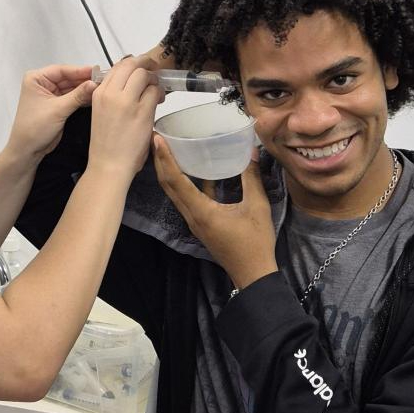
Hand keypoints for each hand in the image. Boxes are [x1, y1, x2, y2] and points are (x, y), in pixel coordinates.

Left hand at [6, 65, 96, 160]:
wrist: (28, 150)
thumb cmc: (33, 129)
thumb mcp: (58, 109)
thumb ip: (77, 96)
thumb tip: (93, 84)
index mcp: (36, 79)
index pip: (61, 70)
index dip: (79, 71)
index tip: (95, 71)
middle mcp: (43, 84)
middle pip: (68, 78)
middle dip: (84, 80)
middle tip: (101, 81)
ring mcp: (51, 95)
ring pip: (72, 88)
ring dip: (85, 90)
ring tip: (100, 89)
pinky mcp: (57, 105)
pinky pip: (72, 98)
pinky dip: (82, 98)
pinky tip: (93, 98)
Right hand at [86, 56, 164, 178]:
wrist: (108, 165)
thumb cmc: (105, 143)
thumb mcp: (102, 112)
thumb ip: (114, 95)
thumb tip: (132, 81)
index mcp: (99, 93)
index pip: (117, 66)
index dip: (132, 64)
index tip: (141, 69)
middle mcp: (111, 93)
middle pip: (131, 64)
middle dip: (146, 64)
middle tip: (153, 71)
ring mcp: (126, 101)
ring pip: (143, 74)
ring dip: (153, 79)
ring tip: (156, 90)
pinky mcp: (142, 112)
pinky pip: (154, 91)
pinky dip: (159, 93)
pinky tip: (159, 100)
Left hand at [153, 138, 276, 288]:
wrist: (253, 274)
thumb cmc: (255, 242)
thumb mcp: (257, 207)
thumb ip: (252, 178)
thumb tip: (251, 151)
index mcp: (201, 211)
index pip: (176, 181)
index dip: (165, 159)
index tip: (157, 139)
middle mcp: (191, 216)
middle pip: (168, 186)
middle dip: (160, 161)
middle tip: (155, 138)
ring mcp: (194, 221)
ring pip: (174, 193)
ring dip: (168, 172)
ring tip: (166, 150)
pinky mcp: (200, 224)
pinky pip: (185, 199)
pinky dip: (183, 183)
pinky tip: (193, 169)